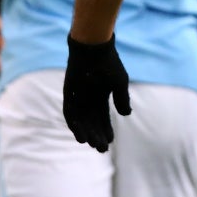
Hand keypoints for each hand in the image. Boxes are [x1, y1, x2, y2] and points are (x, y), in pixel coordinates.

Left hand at [63, 34, 131, 152]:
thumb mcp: (120, 82)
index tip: (110, 142)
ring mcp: (78, 95)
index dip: (106, 130)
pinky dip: (74, 125)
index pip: (102, 118)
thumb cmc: (109, 62)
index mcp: (101, 95)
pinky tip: (80, 135)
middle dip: (96, 135)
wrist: (94, 47)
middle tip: (102, 149)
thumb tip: (127, 115)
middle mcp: (88, 98)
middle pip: (91, 122)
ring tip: (91, 144)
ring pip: (80, 120)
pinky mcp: (69, 93)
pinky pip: (69, 113)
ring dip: (85, 133)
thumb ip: (122, 99)